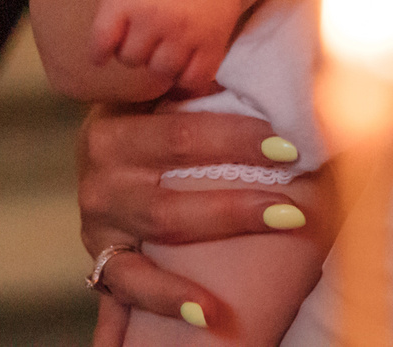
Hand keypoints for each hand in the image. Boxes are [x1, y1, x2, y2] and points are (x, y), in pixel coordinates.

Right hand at [75, 104, 332, 341]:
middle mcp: (101, 176)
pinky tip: (205, 315)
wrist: (100, 158)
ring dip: (219, 238)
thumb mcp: (156, 98)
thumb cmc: (146, 121)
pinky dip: (167, 300)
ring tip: (268, 240)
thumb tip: (276, 77)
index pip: (181, 135)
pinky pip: (132, 286)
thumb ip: (196, 88)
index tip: (288, 146)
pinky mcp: (102, 261)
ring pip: (163, 230)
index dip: (236, 139)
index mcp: (113, 128)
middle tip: (292, 202)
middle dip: (238, 199)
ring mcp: (99, 223)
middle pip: (175, 189)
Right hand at [92, 0, 239, 94]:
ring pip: (130, 59)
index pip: (194, 79)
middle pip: (160, 70)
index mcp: (211, 31)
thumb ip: (214, 45)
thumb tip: (199, 88)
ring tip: (133, 29)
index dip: (184, 73)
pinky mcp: (118, 3)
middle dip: (157, 58)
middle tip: (155, 39)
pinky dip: (99, 52)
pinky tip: (102, 49)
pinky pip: (102, 44)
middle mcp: (180, 28)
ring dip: (130, 48)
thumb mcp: (225, 6)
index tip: (177, 62)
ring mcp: (148, 16)